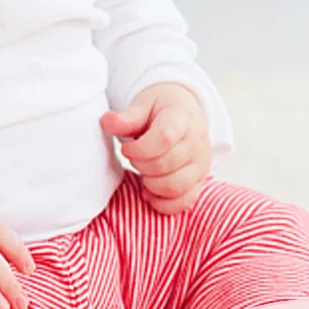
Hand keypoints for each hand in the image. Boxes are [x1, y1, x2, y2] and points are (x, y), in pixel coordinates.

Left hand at [100, 82, 211, 214]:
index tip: (126, 149)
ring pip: (175, 186)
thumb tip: (107, 121)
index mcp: (182, 118)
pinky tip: (150, 191)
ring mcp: (201, 163)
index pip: (164, 138)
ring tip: (143, 173)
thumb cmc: (161, 109)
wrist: (186, 112)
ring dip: (151, 185)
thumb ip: (127, 118)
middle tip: (133, 159)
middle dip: (141, 166)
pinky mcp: (200, 180)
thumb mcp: (144, 104)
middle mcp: (197, 141)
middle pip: (166, 165)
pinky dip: (163, 203)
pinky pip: (185, 201)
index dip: (140, 149)